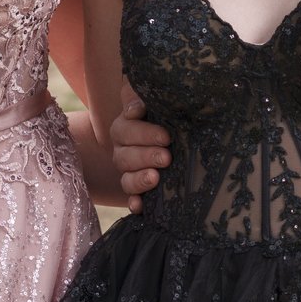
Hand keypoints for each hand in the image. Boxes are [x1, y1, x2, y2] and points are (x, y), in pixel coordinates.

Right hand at [109, 97, 171, 212]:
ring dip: (139, 179)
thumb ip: (139, 96)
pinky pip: (131, 198)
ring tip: (156, 177)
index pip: (125, 130)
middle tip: (167, 156)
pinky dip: (135, 202)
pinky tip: (140, 206)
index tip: (165, 136)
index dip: (143, 133)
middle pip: (124, 156)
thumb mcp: (156, 101)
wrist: (177, 137)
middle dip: (146, 155)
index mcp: (124, 128)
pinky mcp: (139, 191)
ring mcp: (129, 172)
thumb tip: (136, 107)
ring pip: (125, 178)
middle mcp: (123, 151)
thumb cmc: (166, 114)